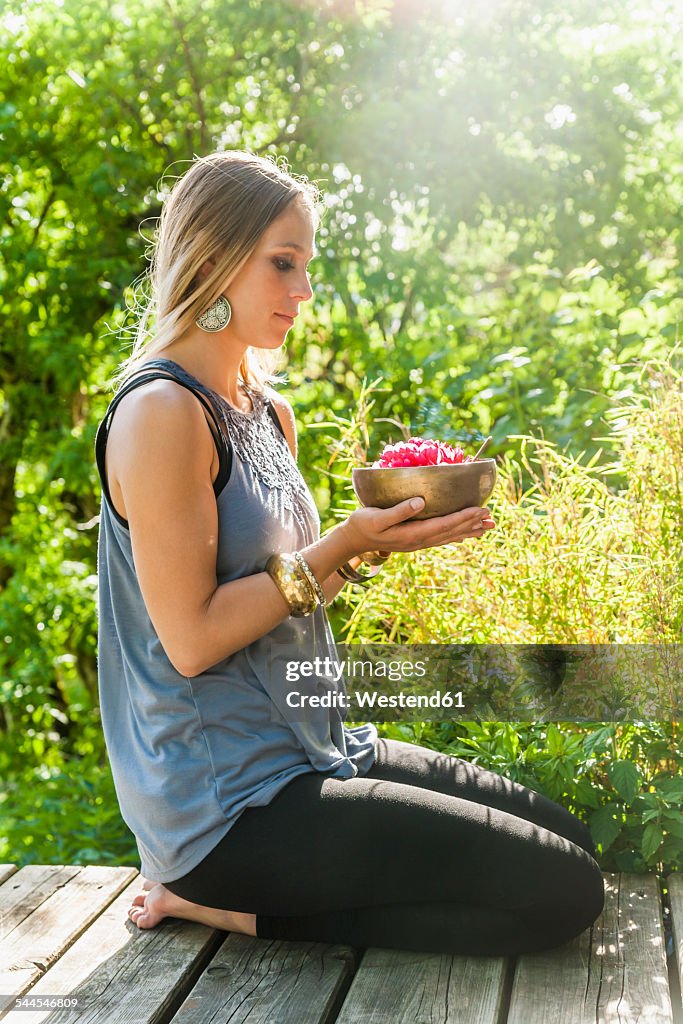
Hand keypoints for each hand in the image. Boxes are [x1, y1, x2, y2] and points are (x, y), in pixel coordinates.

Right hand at [341, 496, 495, 557]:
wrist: (353, 540)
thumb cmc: (363, 525)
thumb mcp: (377, 517)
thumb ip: (399, 510)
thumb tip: (420, 502)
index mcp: (412, 534)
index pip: (444, 525)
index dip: (463, 517)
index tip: (480, 510)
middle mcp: (419, 540)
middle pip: (451, 532)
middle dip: (471, 523)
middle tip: (491, 517)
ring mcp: (417, 542)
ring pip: (449, 536)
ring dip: (468, 530)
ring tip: (486, 526)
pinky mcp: (414, 539)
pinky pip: (441, 538)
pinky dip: (455, 535)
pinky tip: (464, 534)